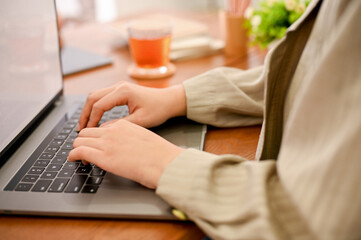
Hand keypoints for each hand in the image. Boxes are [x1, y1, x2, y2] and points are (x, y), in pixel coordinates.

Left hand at [68, 119, 183, 188]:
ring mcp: (107, 143)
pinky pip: (79, 151)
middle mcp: (112, 131)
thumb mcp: (144, 138)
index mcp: (123, 125)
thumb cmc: (159, 154)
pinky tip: (73, 159)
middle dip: (82, 140)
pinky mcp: (103, 156)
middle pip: (87, 131)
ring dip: (77, 147)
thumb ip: (131, 138)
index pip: (101, 128)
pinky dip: (73, 155)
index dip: (95, 137)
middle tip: (84, 149)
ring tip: (78, 156)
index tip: (95, 144)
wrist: (163, 162)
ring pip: (80, 140)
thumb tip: (126, 147)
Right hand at [77, 82, 185, 130]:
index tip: (88, 131)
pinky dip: (96, 107)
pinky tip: (95, 118)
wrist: (169, 100)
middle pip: (92, 97)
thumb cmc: (159, 109)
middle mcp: (119, 86)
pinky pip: (102, 96)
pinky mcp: (121, 90)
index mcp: (124, 92)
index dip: (91, 119)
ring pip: (96, 95)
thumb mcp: (141, 121)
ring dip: (89, 109)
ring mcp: (119, 87)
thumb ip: (121, 125)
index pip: (99, 105)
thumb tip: (103, 130)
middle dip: (85, 113)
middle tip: (80, 128)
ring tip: (85, 125)